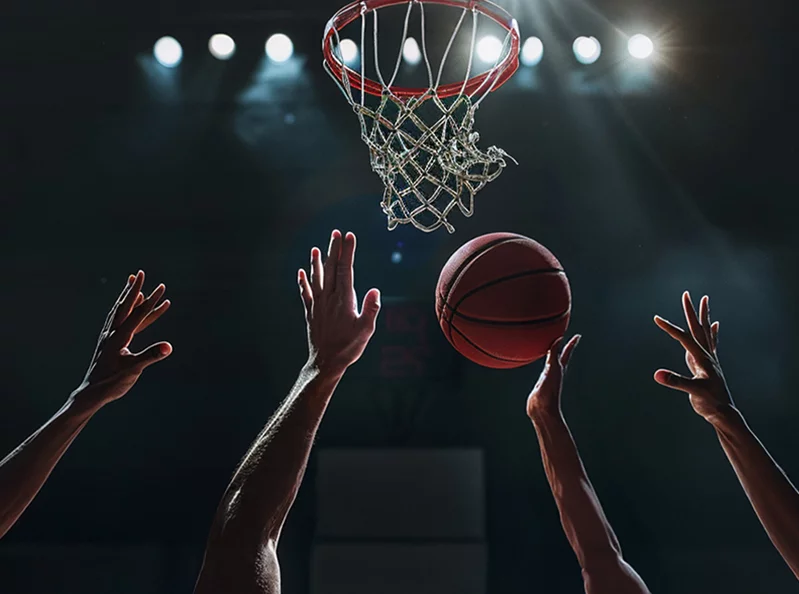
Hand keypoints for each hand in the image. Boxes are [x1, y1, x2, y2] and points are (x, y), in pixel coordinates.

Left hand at [73, 271, 172, 409]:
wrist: (92, 392)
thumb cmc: (112, 382)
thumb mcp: (133, 370)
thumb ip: (150, 356)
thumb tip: (168, 347)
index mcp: (118, 337)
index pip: (137, 314)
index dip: (151, 301)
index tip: (161, 288)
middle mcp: (112, 333)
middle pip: (125, 306)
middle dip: (134, 289)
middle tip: (140, 273)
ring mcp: (109, 337)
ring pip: (119, 311)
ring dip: (128, 297)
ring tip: (133, 284)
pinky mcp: (110, 342)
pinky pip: (119, 321)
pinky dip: (126, 311)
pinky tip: (130, 308)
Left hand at [298, 230, 380, 375]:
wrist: (326, 363)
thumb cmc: (348, 347)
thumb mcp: (366, 330)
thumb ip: (371, 309)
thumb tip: (375, 290)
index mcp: (344, 299)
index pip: (346, 269)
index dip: (348, 251)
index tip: (349, 236)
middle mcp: (329, 298)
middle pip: (331, 268)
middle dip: (334, 249)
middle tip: (336, 232)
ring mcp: (318, 304)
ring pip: (316, 278)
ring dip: (317, 262)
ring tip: (317, 248)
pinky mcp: (311, 312)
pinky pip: (305, 293)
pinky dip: (303, 282)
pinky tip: (301, 272)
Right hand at [527, 335, 580, 418]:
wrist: (542, 409)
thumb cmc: (549, 391)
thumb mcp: (552, 369)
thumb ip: (554, 354)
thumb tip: (559, 339)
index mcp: (560, 368)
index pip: (566, 353)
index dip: (571, 344)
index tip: (578, 336)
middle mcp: (555, 372)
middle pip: (560, 357)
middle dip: (563, 348)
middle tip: (564, 340)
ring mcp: (548, 378)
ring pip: (551, 363)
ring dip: (553, 356)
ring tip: (552, 350)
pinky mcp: (540, 384)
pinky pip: (543, 370)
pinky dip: (544, 365)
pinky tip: (543, 367)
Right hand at [654, 292, 732, 421]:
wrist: (724, 412)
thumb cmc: (710, 402)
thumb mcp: (692, 391)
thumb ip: (676, 381)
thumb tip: (657, 374)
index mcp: (702, 358)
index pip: (684, 338)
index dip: (669, 328)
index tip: (656, 318)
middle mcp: (707, 354)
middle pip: (697, 327)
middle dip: (691, 310)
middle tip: (687, 294)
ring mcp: (708, 358)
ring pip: (705, 331)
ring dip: (703, 315)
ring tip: (705, 300)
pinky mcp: (708, 364)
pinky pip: (711, 342)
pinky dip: (712, 331)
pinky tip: (715, 324)